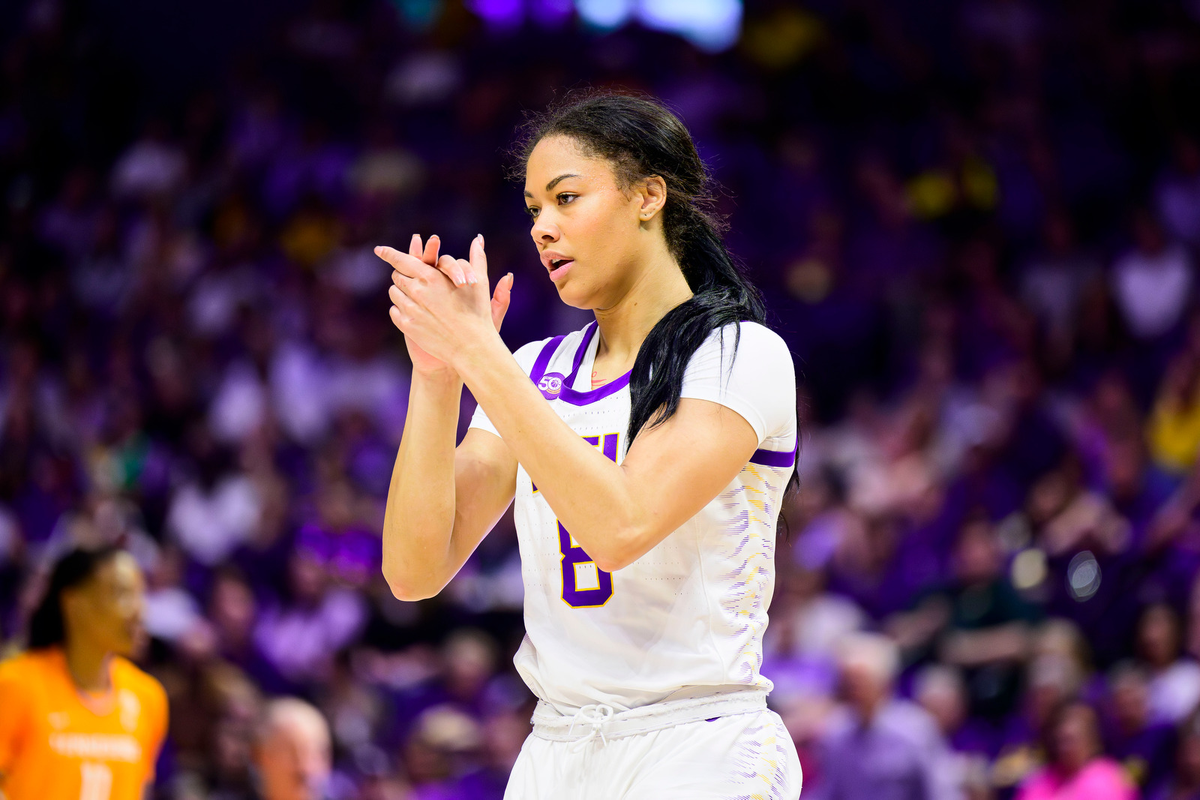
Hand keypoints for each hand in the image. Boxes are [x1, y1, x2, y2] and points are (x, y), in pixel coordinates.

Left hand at [377, 234, 512, 375]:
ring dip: (402, 293)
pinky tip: (415, 313)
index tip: (379, 250)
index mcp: (432, 277)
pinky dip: (401, 309)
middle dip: (404, 276)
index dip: (389, 253)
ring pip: (394, 293)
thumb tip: (479, 238)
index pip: (402, 260)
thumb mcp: (479, 282)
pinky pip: (394, 311)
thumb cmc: (478, 313)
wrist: (471, 347)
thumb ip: (477, 258)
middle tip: (415, 281)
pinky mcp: (407, 326)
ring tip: (417, 298)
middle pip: (397, 276)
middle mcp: (417, 291)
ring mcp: (410, 309)